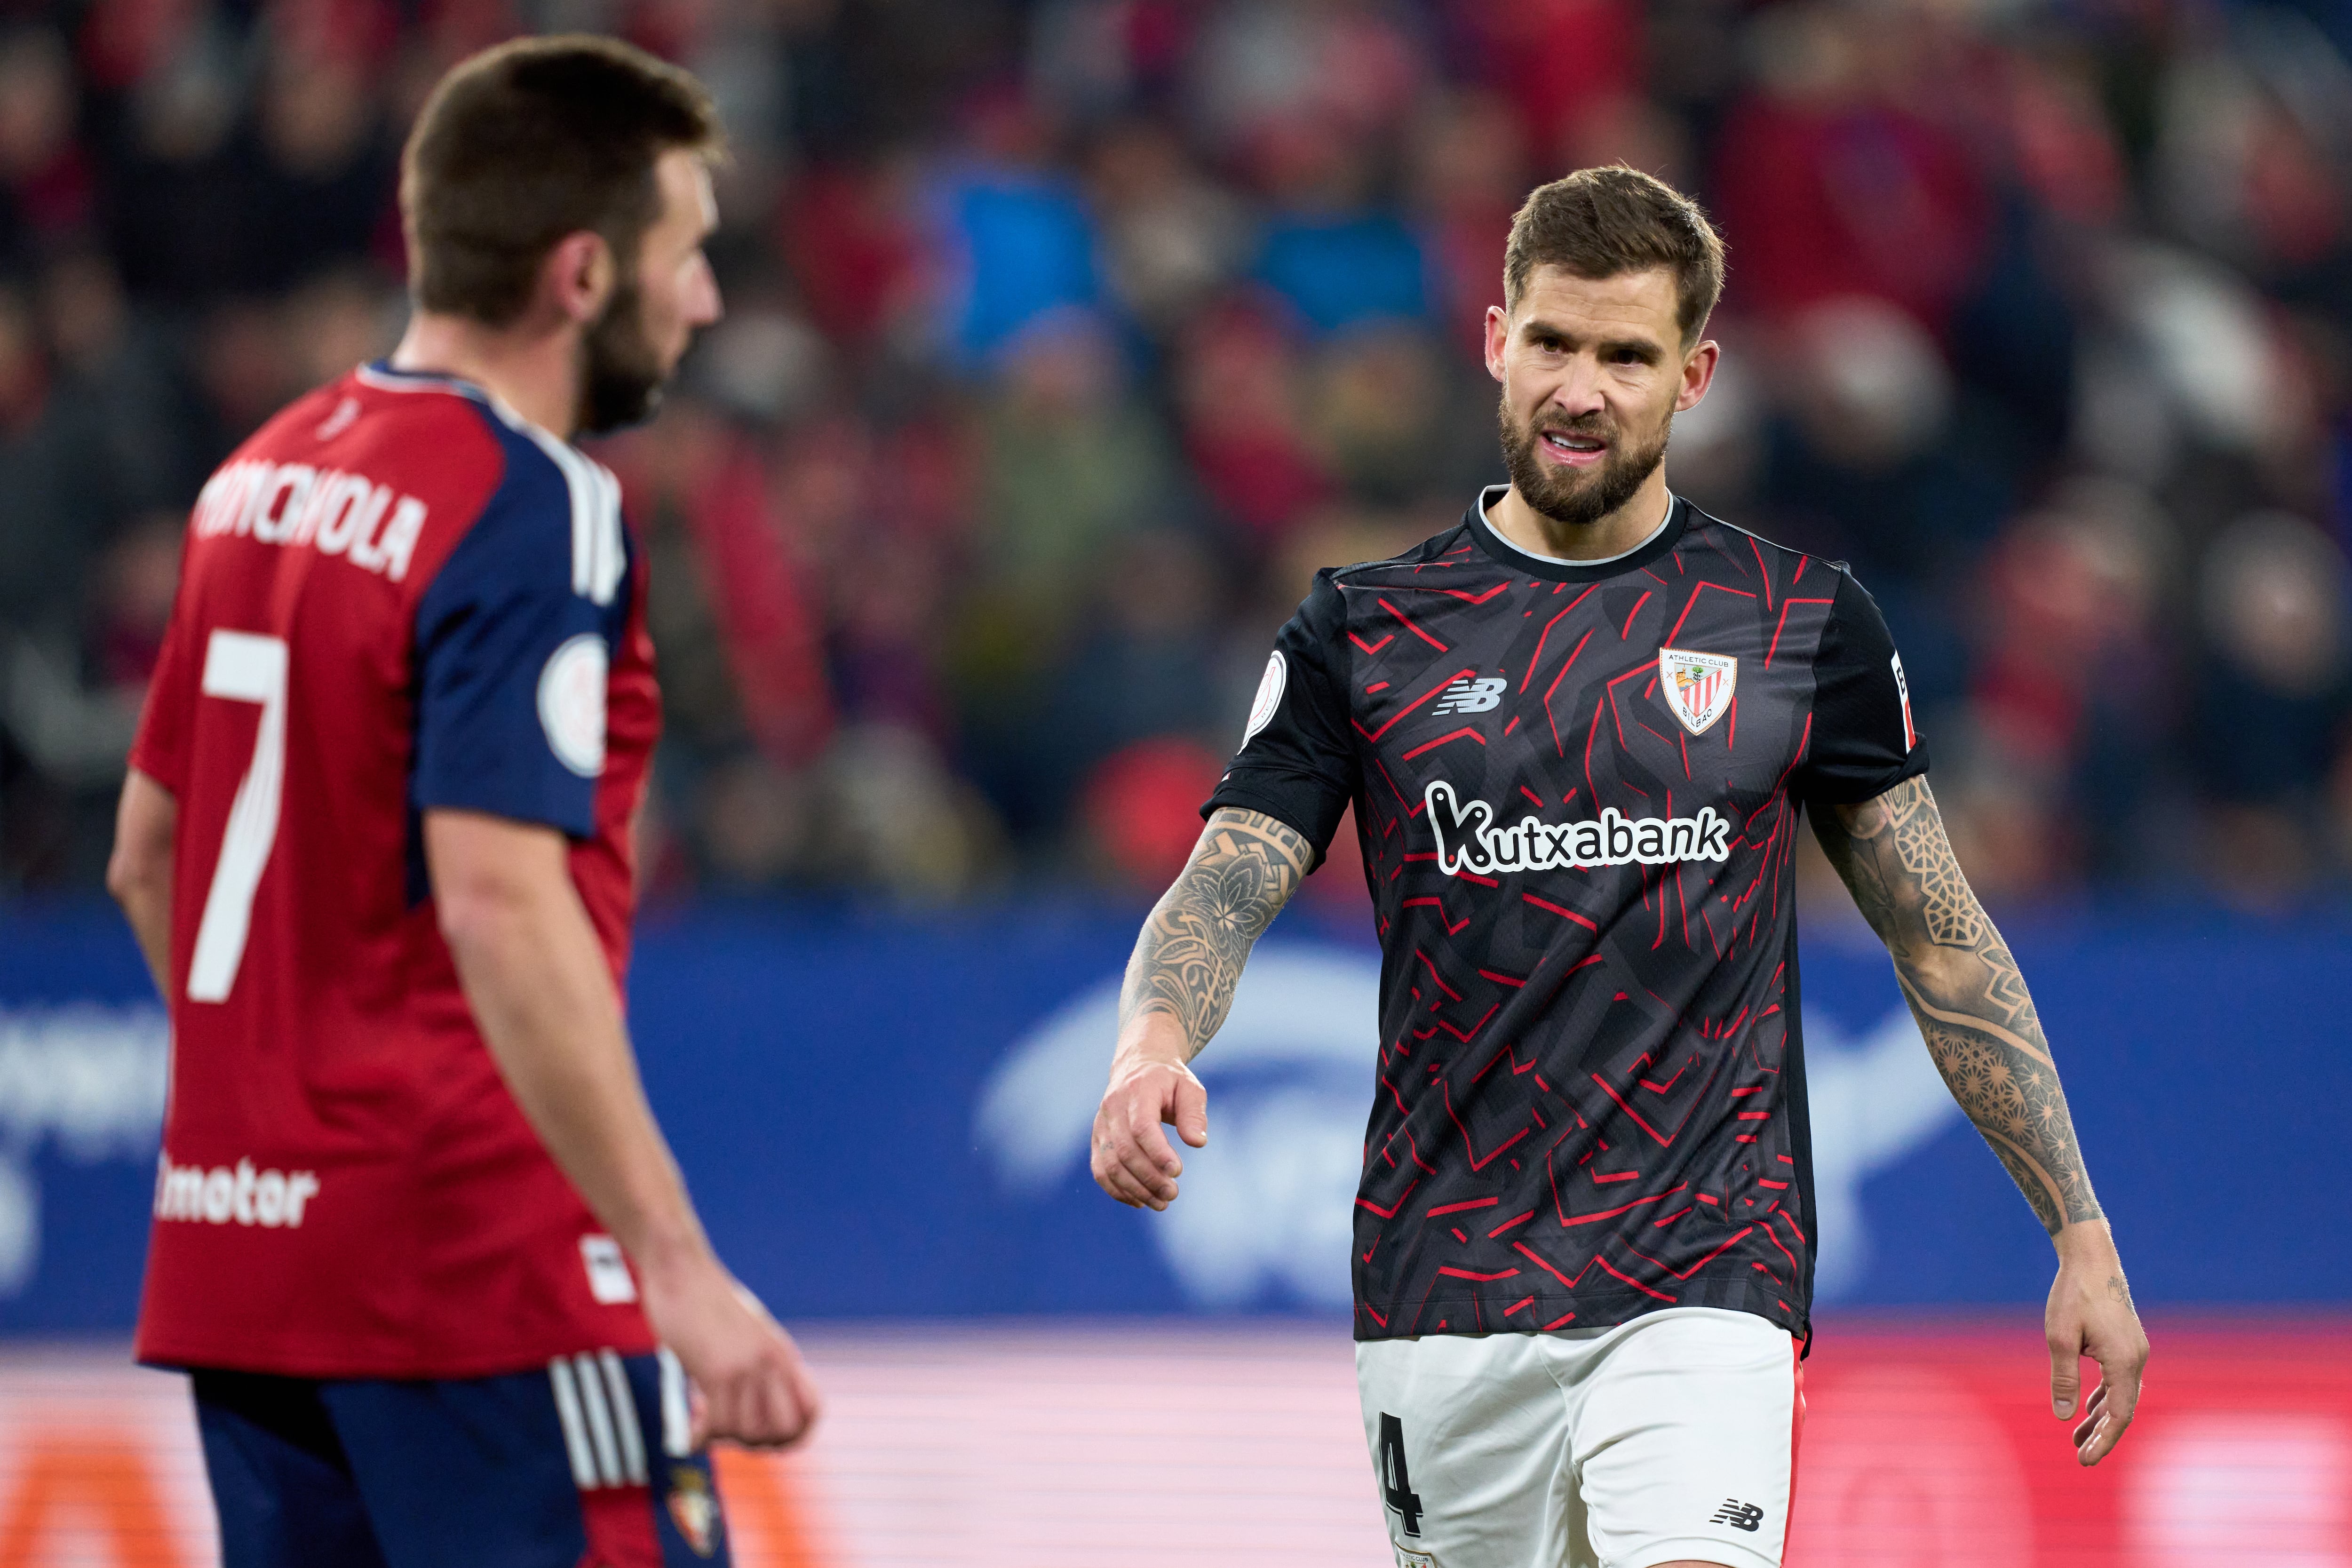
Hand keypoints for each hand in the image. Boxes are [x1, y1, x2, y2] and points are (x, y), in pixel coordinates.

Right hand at [640, 1249, 821, 1449]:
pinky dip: (701, 1439)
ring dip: (723, 1438)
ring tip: (705, 1422)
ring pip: (748, 1433)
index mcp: (783, 1354)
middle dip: (756, 1444)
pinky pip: (717, 1426)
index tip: (766, 1443)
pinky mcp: (717, 1370)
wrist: (681, 1271)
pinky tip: (690, 1434)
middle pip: (783, 1432)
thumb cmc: (705, 1305)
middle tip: (729, 1432)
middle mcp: (772, 1362)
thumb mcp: (746, 1335)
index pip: (812, 1412)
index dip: (795, 1438)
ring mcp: (747, 1367)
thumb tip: (757, 1411)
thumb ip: (759, 1366)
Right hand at [1091, 1030, 1207, 1210]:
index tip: (1177, 1172)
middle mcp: (1113, 1107)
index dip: (1157, 1153)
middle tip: (1173, 1194)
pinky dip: (1117, 1190)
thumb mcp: (1190, 1088)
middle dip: (1149, 1177)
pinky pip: (1100, 1170)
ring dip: (1135, 1189)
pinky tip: (1139, 1201)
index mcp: (1137, 1091)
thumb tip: (1197, 1142)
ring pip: (1110, 1164)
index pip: (1142, 1126)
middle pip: (1125, 1150)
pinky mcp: (1097, 1139)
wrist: (1138, 1066)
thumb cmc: (1169, 1081)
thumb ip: (1194, 1114)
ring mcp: (1101, 1124)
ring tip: (1161, 1203)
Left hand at [2045, 1220, 2147, 1465]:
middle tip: (2080, 1457)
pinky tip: (2088, 1409)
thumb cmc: (2073, 1295)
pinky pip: (2118, 1380)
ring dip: (2101, 1418)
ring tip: (2078, 1439)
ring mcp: (2134, 1350)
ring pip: (2120, 1395)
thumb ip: (2064, 1379)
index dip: (2104, 1441)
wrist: (2092, 1258)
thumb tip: (2064, 1417)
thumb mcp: (2060, 1338)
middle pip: (2122, 1409)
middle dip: (2102, 1435)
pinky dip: (2104, 1397)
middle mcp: (2136, 1359)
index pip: (2119, 1415)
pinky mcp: (2126, 1343)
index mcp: (2124, 1362)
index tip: (2085, 1460)